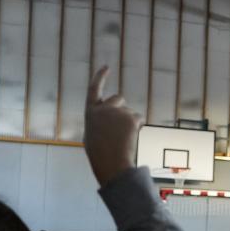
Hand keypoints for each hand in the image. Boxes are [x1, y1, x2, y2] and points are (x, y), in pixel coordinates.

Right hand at [84, 66, 141, 185]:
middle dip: (122, 108)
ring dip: (129, 122)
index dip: (100, 77)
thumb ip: (98, 122)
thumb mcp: (91, 135)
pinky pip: (138, 119)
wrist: (111, 163)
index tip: (106, 67)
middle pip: (118, 98)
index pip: (94, 89)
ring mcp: (117, 112)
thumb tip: (106, 121)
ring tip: (122, 138)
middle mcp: (103, 108)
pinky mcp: (130, 118)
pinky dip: (137, 127)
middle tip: (119, 127)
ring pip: (129, 112)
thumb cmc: (100, 154)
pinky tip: (130, 138)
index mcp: (90, 112)